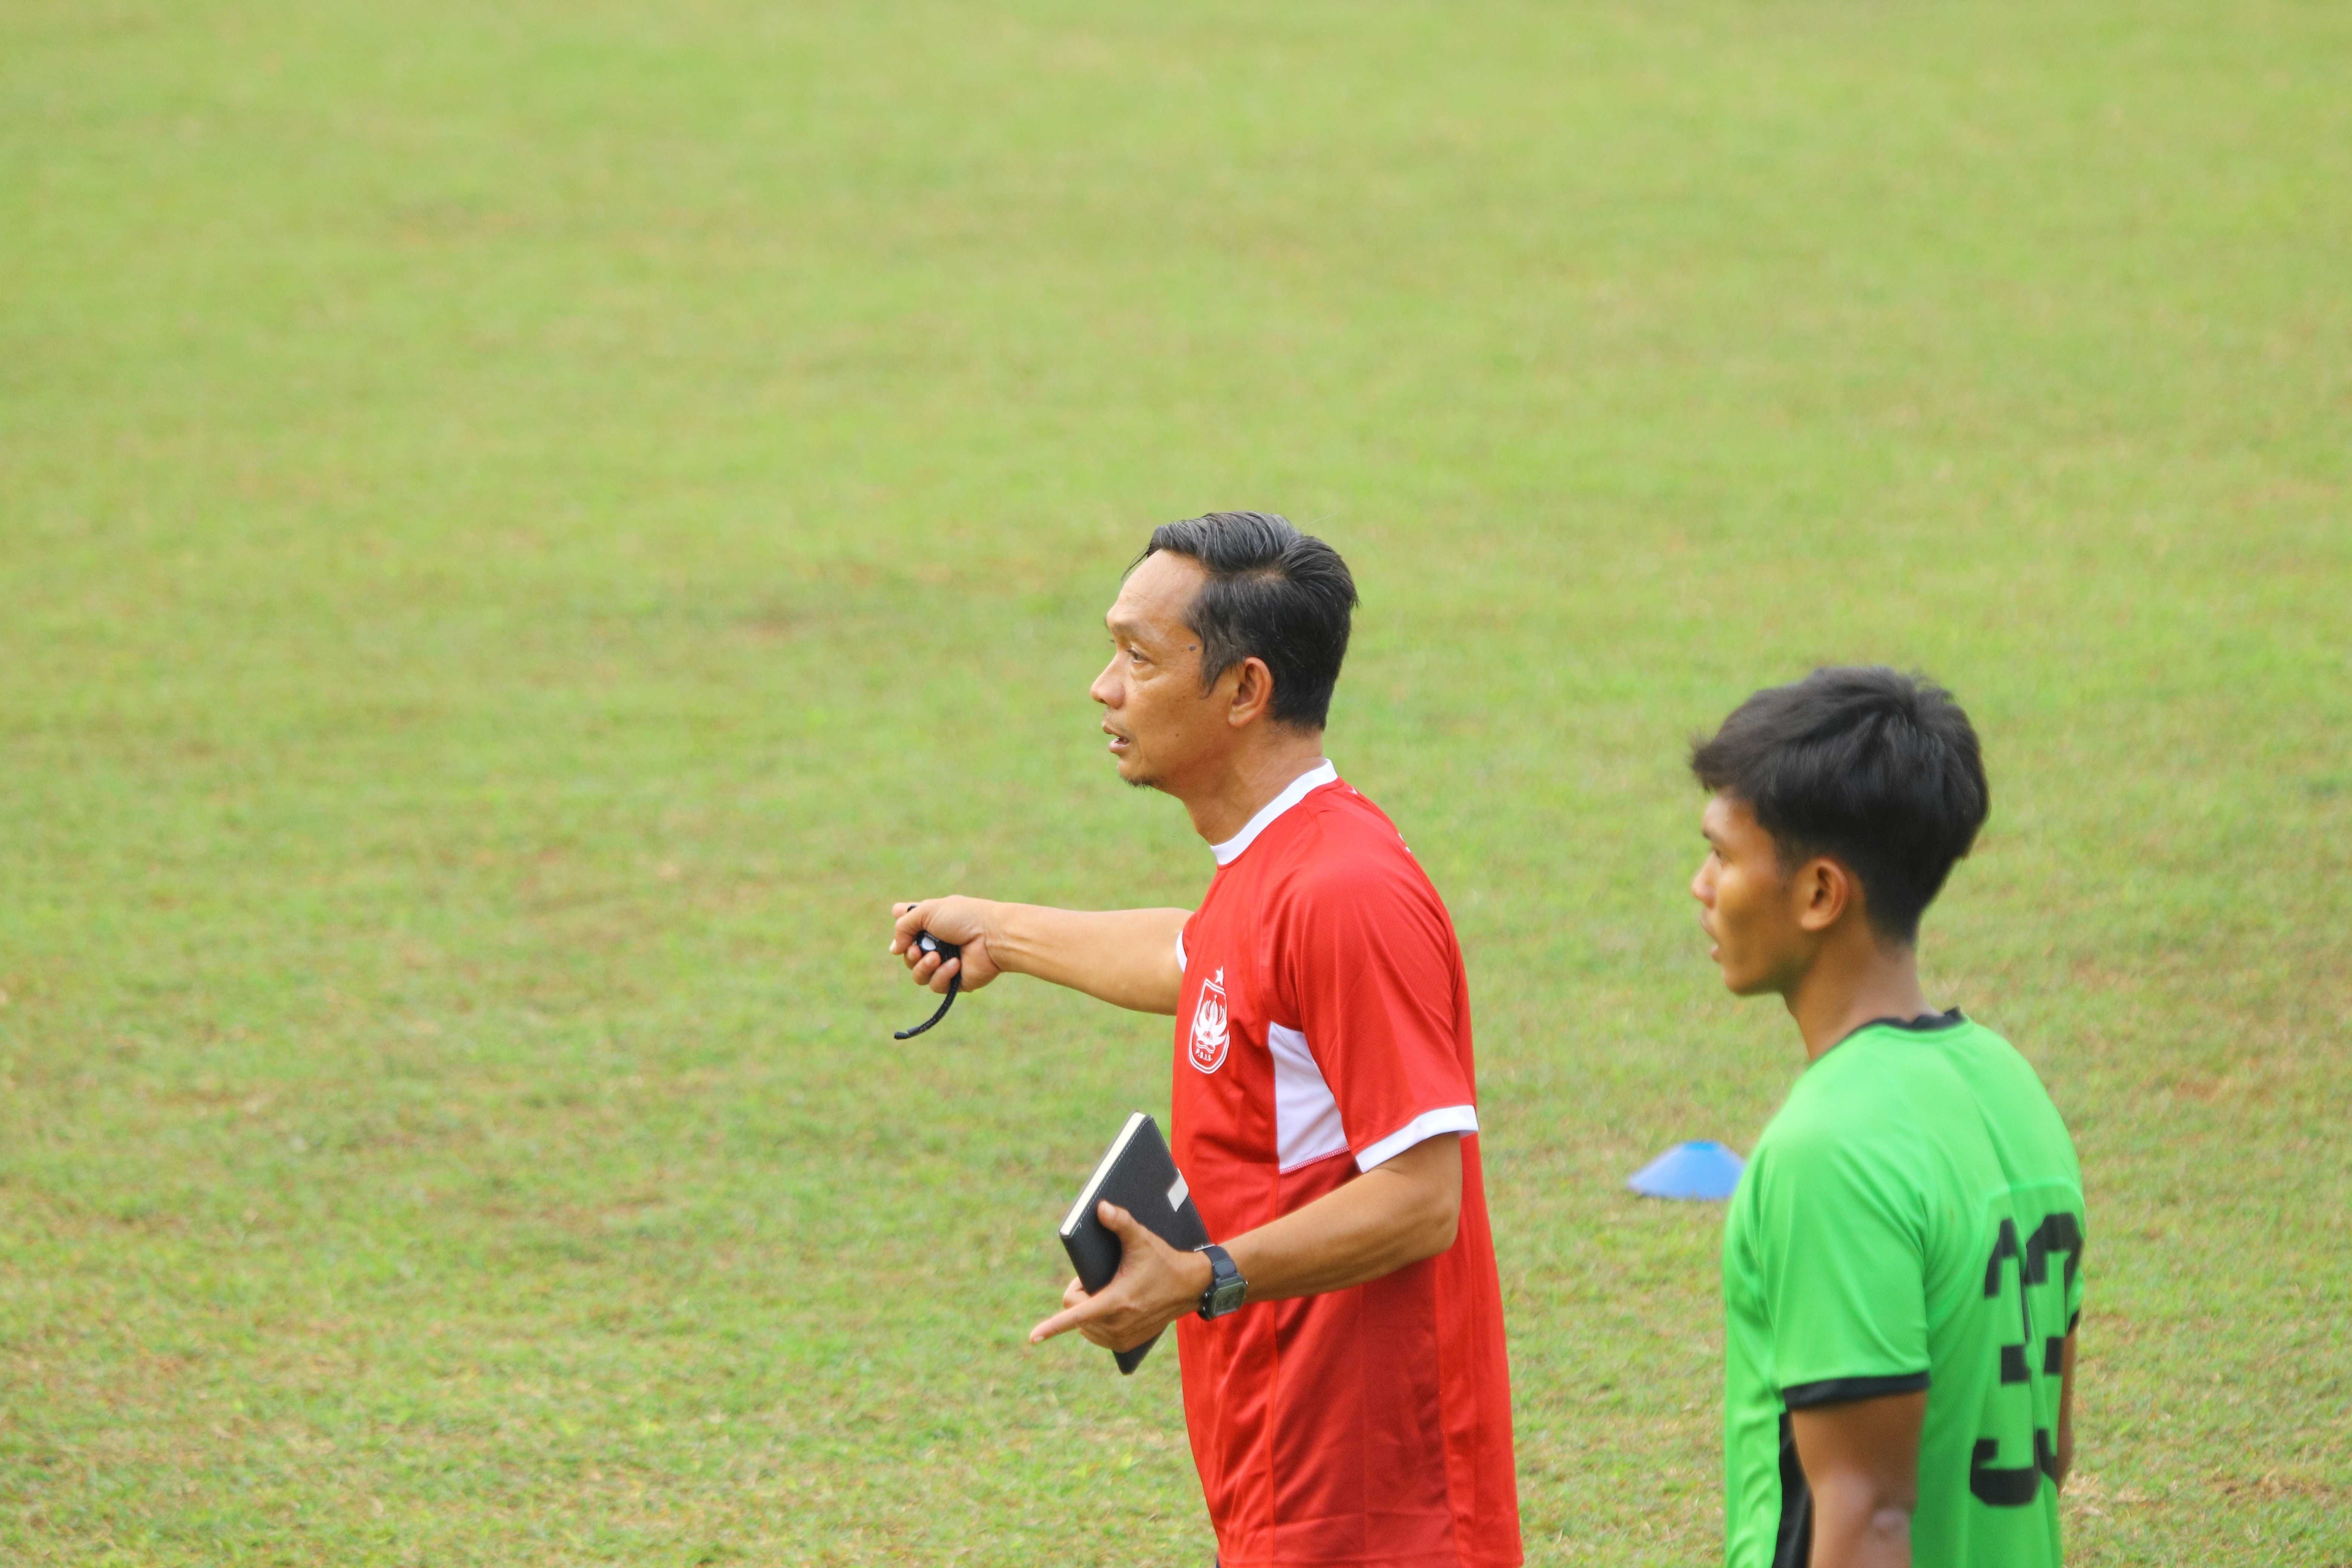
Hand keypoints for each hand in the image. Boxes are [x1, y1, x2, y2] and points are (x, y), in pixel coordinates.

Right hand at [888, 897, 1002, 994]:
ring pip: (918, 975)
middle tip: (918, 950)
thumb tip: (895, 949)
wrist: (993, 936)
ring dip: (923, 966)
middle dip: (910, 954)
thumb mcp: (928, 910)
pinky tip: (956, 964)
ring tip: (936, 957)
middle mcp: (937, 943)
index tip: (903, 935)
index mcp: (932, 922)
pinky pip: (936, 985)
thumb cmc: (964, 918)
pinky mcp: (955, 981)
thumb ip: (904, 925)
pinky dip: (942, 974)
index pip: (907, 928)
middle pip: (908, 956)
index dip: (901, 932)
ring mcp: (945, 963)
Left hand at [1028, 1202, 1213, 1352]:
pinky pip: (1095, 1336)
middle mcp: (1117, 1325)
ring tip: (1107, 1291)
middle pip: (1075, 1313)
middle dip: (1079, 1295)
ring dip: (1086, 1310)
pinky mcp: (1126, 1346)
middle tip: (1097, 1278)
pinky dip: (1096, 1323)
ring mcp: (1122, 1338)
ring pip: (1083, 1327)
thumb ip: (1120, 1222)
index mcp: (1116, 1301)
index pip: (1075, 1315)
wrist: (1190, 1287)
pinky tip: (1110, 1308)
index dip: (1051, 1327)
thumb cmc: (1163, 1261)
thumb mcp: (1142, 1239)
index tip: (1033, 1338)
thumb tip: (1100, 1206)